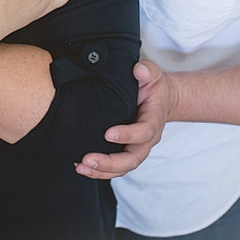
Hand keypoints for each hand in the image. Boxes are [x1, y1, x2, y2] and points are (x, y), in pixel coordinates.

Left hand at [75, 60, 172, 179]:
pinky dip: (99, 170)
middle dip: (110, 162)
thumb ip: (147, 71)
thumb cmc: (153, 86)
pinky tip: (81, 167)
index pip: (144, 132)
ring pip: (122, 167)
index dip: (128, 135)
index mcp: (154, 120)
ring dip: (101, 170)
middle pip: (132, 159)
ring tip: (81, 167)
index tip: (108, 133)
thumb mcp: (153, 74)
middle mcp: (146, 139)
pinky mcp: (125, 151)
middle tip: (88, 159)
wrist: (158, 100)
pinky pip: (114, 167)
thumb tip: (138, 69)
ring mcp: (136, 148)